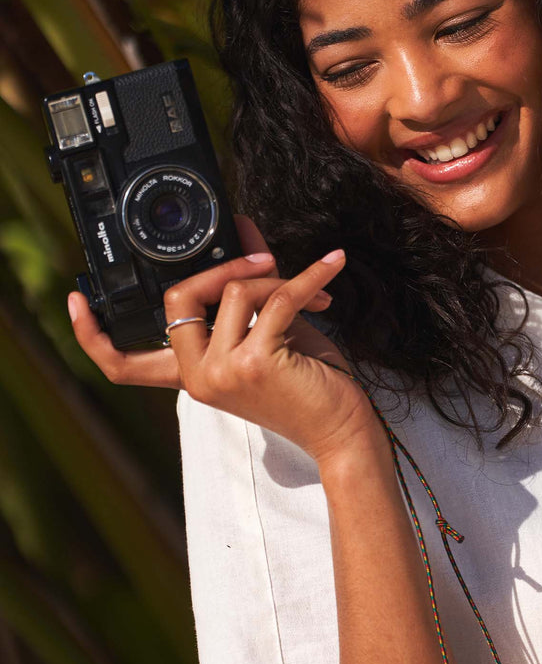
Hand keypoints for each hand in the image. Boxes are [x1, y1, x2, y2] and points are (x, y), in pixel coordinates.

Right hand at [69, 216, 379, 462]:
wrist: (343, 433)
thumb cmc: (311, 387)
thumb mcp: (272, 333)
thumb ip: (249, 287)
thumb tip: (242, 230)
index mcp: (191, 376)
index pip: (124, 365)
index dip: (91, 336)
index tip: (76, 302)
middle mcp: (198, 377)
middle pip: (177, 298)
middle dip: (222, 268)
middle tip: (266, 263)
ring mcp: (222, 372)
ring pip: (233, 292)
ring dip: (278, 280)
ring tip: (313, 292)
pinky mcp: (256, 363)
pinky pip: (276, 298)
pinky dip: (309, 278)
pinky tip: (332, 266)